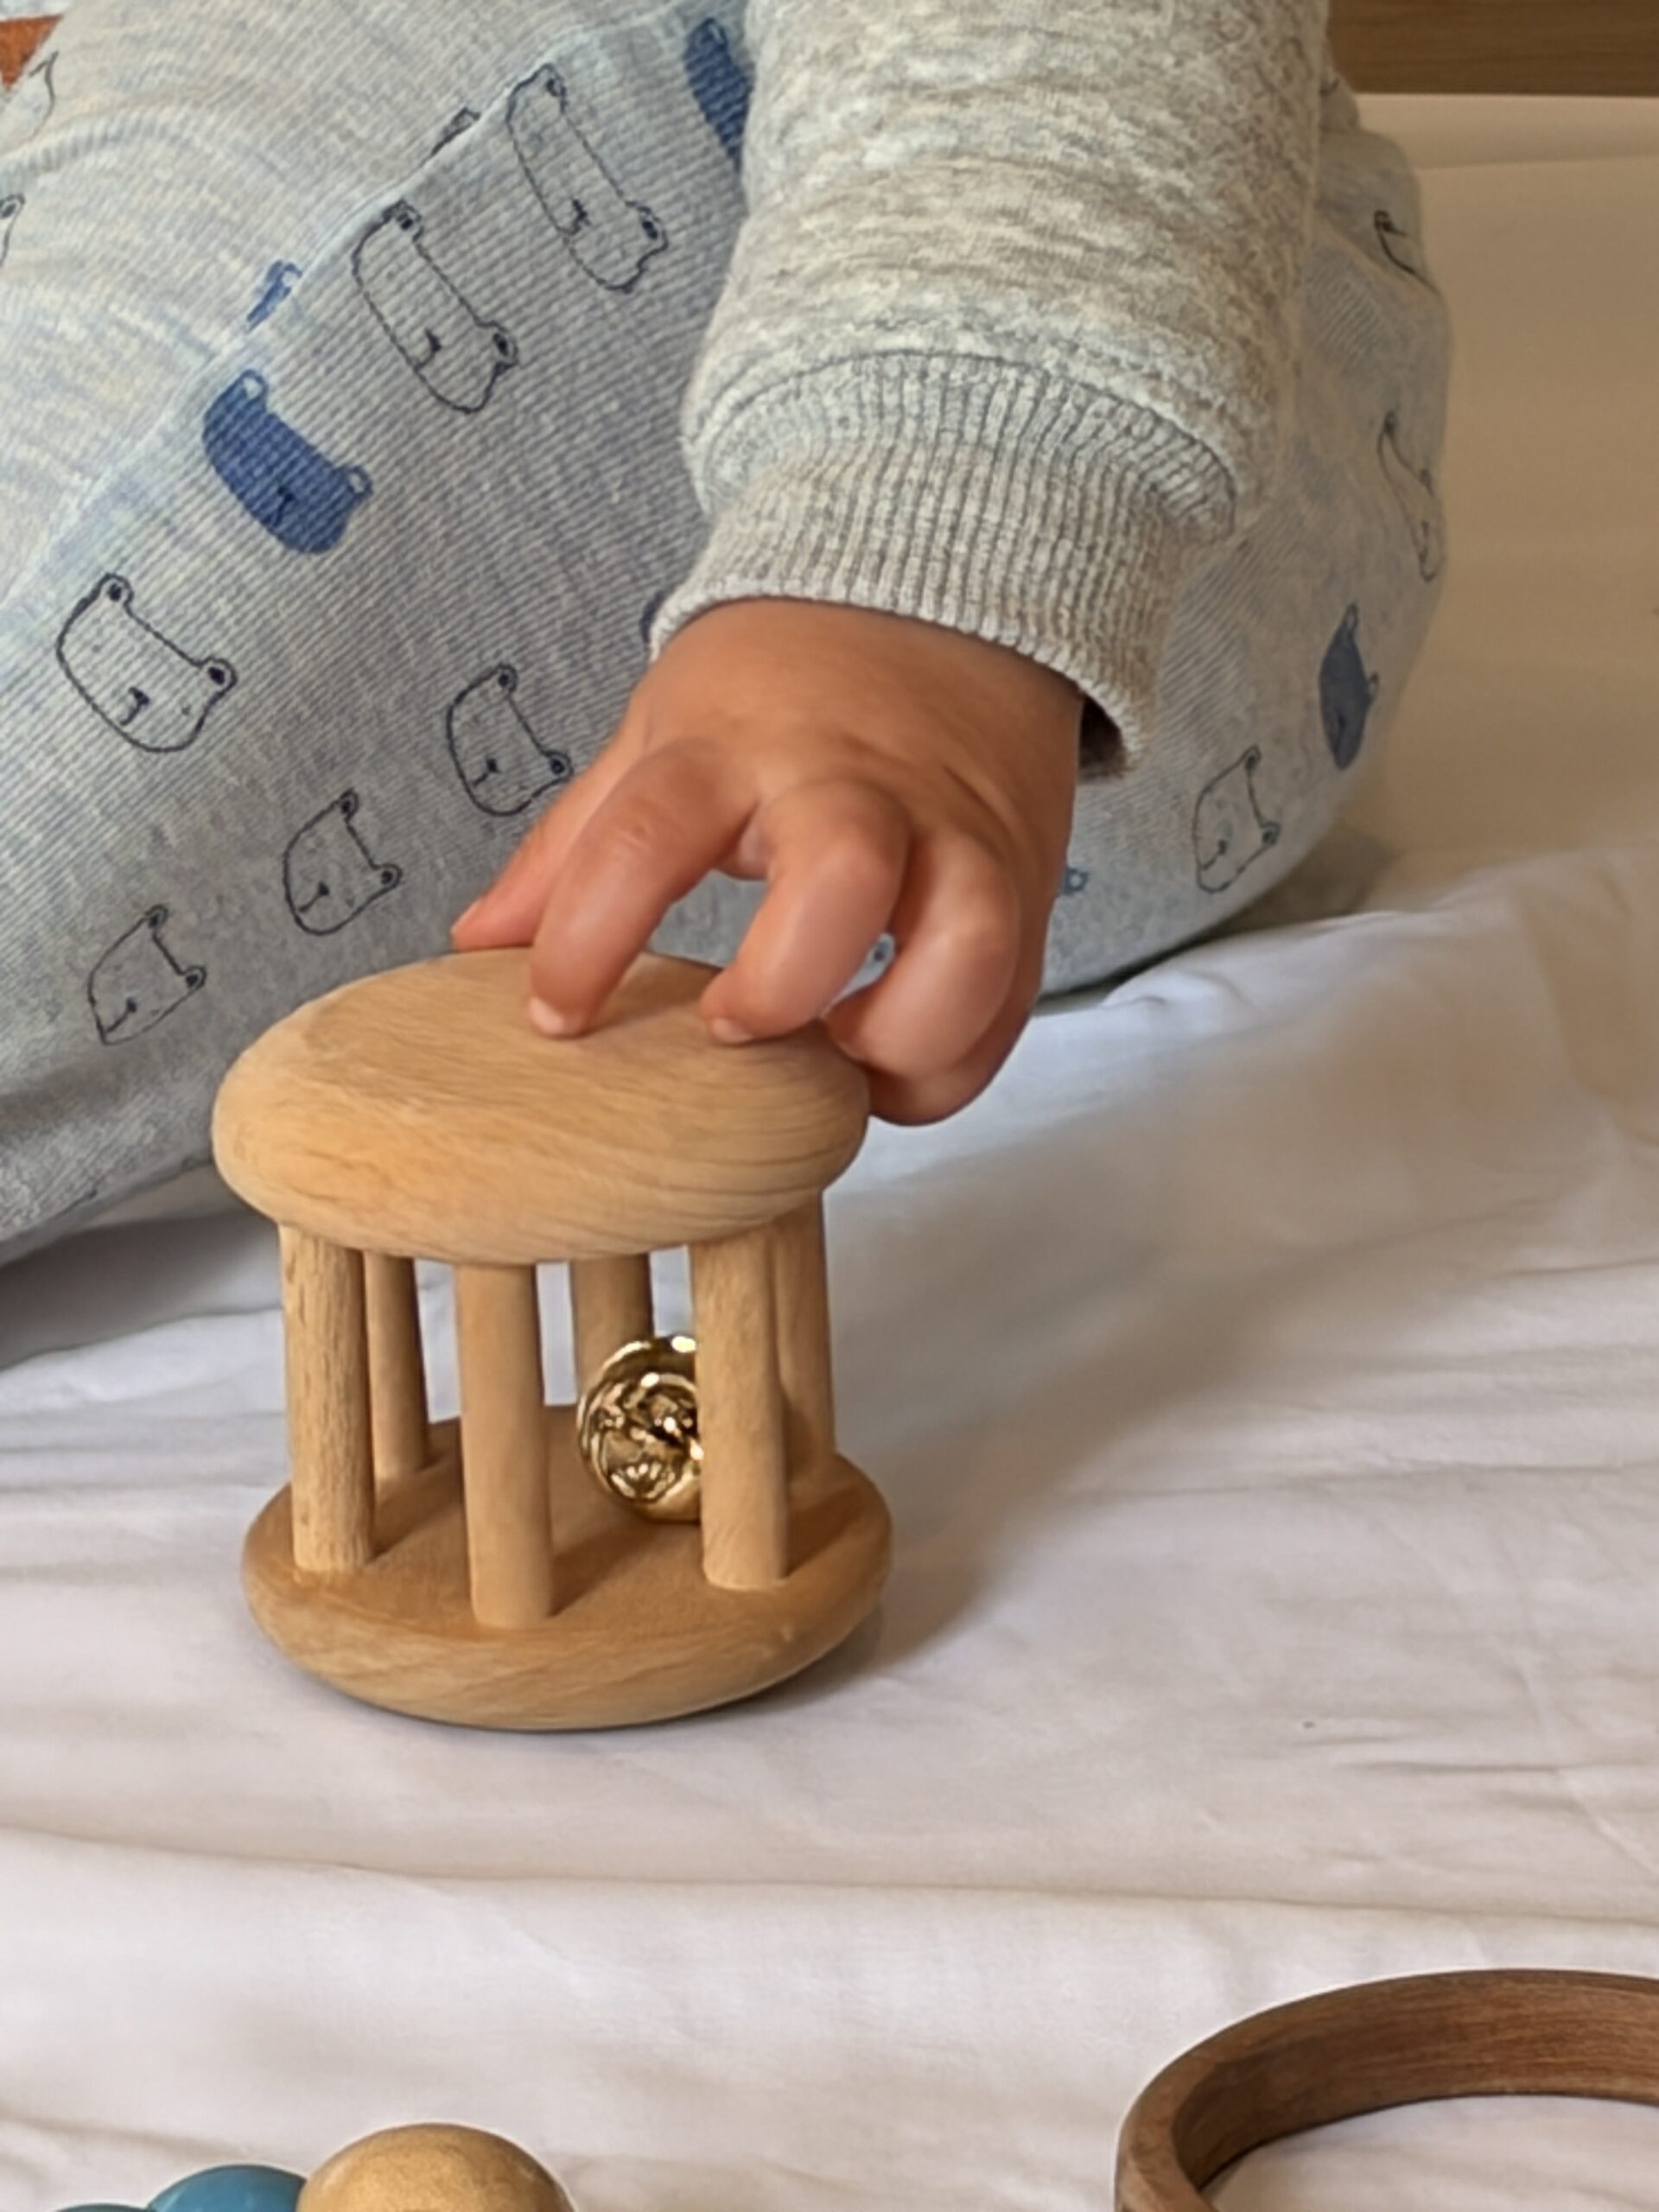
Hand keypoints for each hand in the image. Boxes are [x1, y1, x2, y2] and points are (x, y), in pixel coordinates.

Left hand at [452, 599, 1080, 1123]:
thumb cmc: (788, 681)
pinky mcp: (1022, 878)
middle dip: (783, 984)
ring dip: (905, 1032)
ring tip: (841, 1057)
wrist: (949, 595)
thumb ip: (578, 846)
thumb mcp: (664, 733)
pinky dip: (955, 1056)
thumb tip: (475, 945)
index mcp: (737, 747)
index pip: (648, 837)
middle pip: (841, 880)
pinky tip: (888, 1063)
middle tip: (733, 1025)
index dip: (590, 941)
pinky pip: (1012, 996)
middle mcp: (854, 789)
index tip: (557, 1017)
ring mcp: (954, 833)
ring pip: (967, 943)